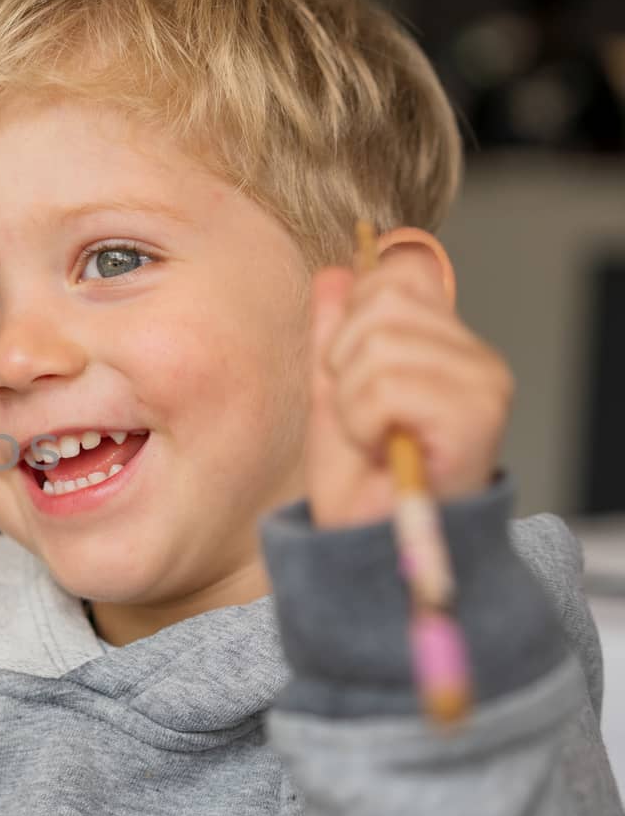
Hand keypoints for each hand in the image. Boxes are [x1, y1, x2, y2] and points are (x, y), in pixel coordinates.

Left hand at [305, 228, 512, 529]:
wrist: (369, 544)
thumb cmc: (358, 479)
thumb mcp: (331, 392)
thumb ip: (334, 332)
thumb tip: (336, 272)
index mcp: (447, 344)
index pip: (397, 274)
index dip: (352, 319)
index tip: (350, 376)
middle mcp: (476, 357)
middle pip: (382, 300)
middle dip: (344, 359)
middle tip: (358, 415)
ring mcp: (484, 384)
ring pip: (380, 344)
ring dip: (351, 398)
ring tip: (369, 435)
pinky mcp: (477, 414)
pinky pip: (386, 385)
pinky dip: (362, 420)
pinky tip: (380, 448)